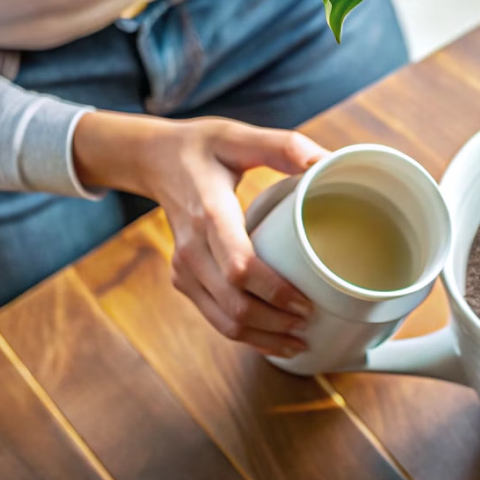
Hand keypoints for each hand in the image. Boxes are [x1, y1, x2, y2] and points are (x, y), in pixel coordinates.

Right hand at [73, 111, 329, 357]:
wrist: (153, 159)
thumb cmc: (203, 147)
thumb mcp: (238, 136)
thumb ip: (282, 146)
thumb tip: (327, 162)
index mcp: (210, 214)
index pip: (239, 265)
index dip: (273, 290)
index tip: (305, 302)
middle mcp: (192, 248)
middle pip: (233, 302)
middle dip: (274, 323)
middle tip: (310, 325)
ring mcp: (184, 267)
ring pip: (222, 319)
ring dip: (260, 337)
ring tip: (298, 343)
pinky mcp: (183, 278)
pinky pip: (213, 316)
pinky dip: (243, 334)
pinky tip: (271, 340)